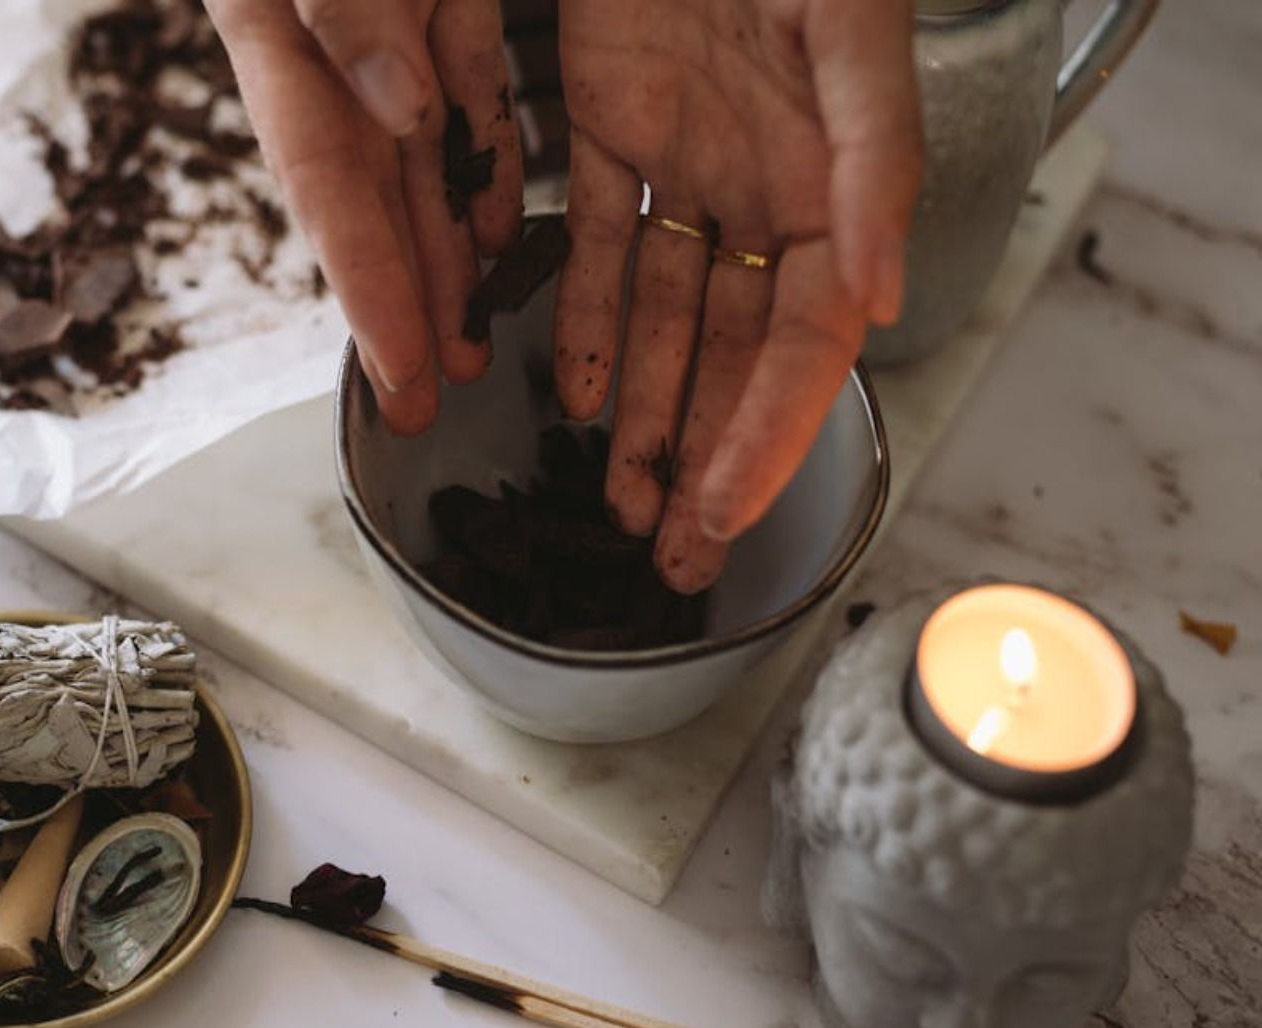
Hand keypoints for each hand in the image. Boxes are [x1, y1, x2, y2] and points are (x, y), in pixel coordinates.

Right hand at [205, 0, 525, 434]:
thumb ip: (342, 7)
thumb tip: (398, 108)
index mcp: (272, 33)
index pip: (324, 182)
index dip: (362, 284)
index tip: (399, 369)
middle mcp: (327, 51)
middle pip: (370, 202)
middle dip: (400, 309)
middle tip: (420, 407)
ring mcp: (391, 25)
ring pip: (425, 164)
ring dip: (447, 259)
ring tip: (467, 351)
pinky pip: (471, 88)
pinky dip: (486, 163)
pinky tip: (499, 237)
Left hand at [552, 0, 920, 591]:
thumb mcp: (848, 37)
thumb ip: (873, 165)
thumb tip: (879, 299)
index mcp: (835, 177)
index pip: (803, 340)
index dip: (767, 432)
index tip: (726, 514)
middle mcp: (762, 183)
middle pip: (731, 352)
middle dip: (702, 454)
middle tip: (669, 547)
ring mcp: (685, 156)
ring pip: (661, 313)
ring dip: (642, 408)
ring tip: (621, 495)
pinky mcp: (608, 119)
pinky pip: (596, 239)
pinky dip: (585, 316)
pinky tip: (577, 389)